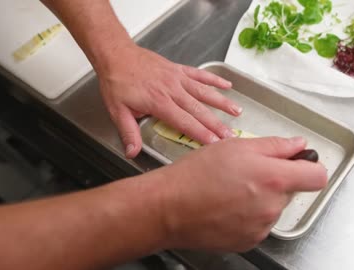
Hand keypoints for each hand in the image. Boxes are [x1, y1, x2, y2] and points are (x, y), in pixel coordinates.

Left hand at [97, 44, 241, 158]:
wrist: (116, 55)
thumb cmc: (117, 83)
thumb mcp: (118, 111)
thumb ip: (128, 133)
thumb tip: (132, 153)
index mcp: (159, 103)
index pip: (184, 122)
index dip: (201, 133)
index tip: (214, 143)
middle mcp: (172, 90)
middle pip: (198, 110)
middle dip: (216, 124)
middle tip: (230, 135)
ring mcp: (177, 78)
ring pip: (204, 92)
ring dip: (221, 102)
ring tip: (237, 111)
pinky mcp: (178, 69)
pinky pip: (199, 74)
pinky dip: (214, 79)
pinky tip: (227, 85)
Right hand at [155, 137, 327, 251]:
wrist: (169, 207)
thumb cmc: (197, 173)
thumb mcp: (236, 146)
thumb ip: (275, 145)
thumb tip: (299, 146)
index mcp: (274, 178)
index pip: (318, 176)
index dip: (310, 167)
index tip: (299, 164)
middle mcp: (272, 206)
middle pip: (292, 191)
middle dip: (277, 180)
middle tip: (247, 172)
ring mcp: (261, 227)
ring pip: (274, 208)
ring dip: (262, 198)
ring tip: (232, 190)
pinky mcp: (249, 241)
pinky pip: (260, 224)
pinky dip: (250, 215)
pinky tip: (228, 206)